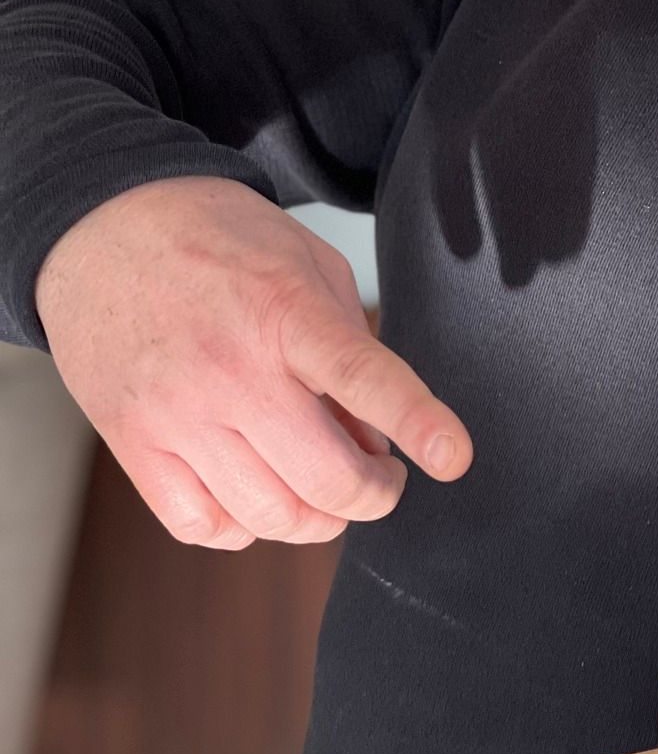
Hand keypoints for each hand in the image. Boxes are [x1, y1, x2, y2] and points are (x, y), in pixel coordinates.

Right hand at [33, 176, 471, 548]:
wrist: (107, 226)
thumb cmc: (221, 242)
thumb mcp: (309, 266)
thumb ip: (352, 347)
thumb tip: (374, 438)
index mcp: (284, 309)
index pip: (362, 376)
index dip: (416, 422)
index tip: (454, 456)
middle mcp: (230, 369)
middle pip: (326, 479)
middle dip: (377, 493)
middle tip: (383, 475)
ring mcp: (176, 414)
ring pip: (272, 517)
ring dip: (319, 517)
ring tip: (325, 482)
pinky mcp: (133, 444)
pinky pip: (204, 526)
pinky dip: (246, 526)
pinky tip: (258, 490)